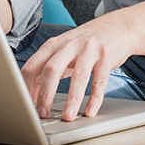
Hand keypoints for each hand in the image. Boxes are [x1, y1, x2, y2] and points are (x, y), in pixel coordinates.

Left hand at [20, 15, 137, 121]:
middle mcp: (69, 45)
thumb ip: (49, 68)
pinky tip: (90, 111)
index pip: (32, 65)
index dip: (26, 86)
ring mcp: (89, 49)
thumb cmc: (87, 42)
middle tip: (42, 114)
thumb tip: (33, 93)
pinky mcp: (106, 56)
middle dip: (45, 94)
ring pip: (78, 77)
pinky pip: (100, 81)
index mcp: (54, 44)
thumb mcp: (64, 51)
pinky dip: (95, 99)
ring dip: (71, 100)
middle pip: (51, 69)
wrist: (118, 26)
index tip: (26, 104)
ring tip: (68, 117)